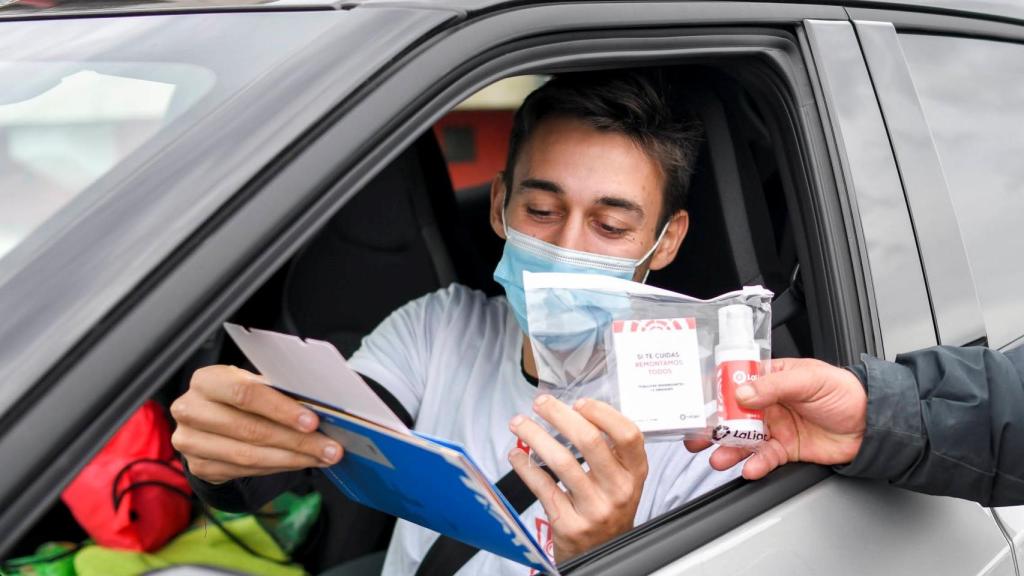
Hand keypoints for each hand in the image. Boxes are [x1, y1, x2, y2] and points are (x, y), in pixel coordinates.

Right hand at [170, 365, 342, 483]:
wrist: (208, 419)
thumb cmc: (240, 396)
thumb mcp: (254, 384)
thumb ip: (278, 392)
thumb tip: (321, 408)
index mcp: (206, 380)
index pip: (245, 394)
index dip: (281, 409)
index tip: (313, 422)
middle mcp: (191, 410)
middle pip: (250, 430)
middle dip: (296, 441)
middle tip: (330, 447)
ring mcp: (190, 442)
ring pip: (249, 456)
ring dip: (292, 459)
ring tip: (322, 458)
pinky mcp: (199, 467)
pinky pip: (245, 471)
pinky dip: (278, 467)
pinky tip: (300, 463)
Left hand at [508, 395, 646, 563]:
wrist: (603, 555)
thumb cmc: (608, 508)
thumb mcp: (623, 481)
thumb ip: (611, 451)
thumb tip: (575, 411)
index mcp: (635, 474)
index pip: (628, 435)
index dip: (603, 413)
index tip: (579, 401)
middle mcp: (619, 491)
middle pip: (590, 441)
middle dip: (560, 416)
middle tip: (541, 403)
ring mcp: (594, 509)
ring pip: (562, 461)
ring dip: (535, 436)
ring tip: (519, 423)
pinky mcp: (570, 524)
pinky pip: (543, 487)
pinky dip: (525, 466)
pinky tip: (517, 455)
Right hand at [685, 357, 866, 478]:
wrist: (872, 424)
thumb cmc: (844, 391)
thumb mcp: (808, 379)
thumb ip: (773, 386)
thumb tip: (742, 393)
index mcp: (770, 378)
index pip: (735, 382)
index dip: (715, 393)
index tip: (699, 404)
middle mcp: (767, 403)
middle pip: (732, 415)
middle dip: (713, 427)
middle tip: (697, 436)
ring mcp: (775, 427)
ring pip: (744, 440)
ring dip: (729, 450)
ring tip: (718, 458)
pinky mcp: (785, 449)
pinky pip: (765, 458)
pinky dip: (756, 465)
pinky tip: (750, 468)